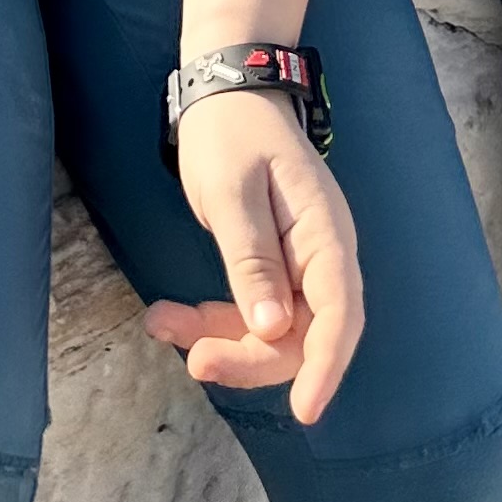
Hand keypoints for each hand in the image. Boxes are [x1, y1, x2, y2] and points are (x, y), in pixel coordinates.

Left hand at [144, 91, 364, 425]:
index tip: (303, 411)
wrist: (224, 90)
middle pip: (303, 335)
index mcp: (324, 235)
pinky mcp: (270, 269)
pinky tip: (167, 318)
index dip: (325, 366)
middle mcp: (320, 258)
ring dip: (221, 340)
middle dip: (249, 358)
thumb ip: (252, 259)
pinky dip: (212, 321)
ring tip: (162, 326)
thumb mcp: (232, 191)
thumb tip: (273, 328)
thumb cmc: (231, 131)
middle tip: (194, 359)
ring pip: (272, 332)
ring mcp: (296, 265)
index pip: (339, 314)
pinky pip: (250, 312)